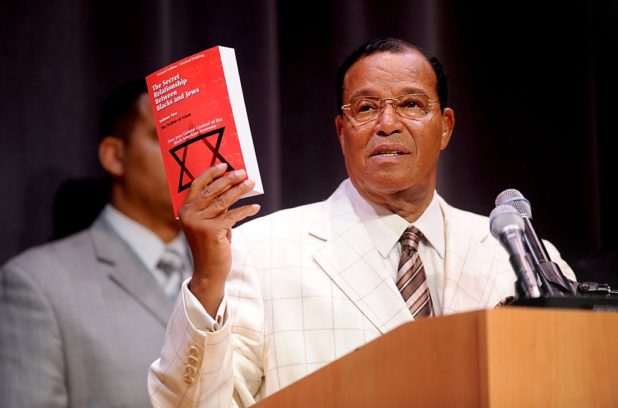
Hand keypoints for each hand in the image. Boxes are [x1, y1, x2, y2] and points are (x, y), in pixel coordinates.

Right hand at [179, 163, 259, 314]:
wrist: (209, 270)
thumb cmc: (211, 244)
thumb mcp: (210, 221)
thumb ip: (215, 206)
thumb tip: (232, 185)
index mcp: (184, 209)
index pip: (197, 185)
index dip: (211, 173)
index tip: (225, 165)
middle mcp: (189, 214)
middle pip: (211, 190)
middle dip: (229, 179)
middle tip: (243, 173)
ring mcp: (198, 223)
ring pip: (223, 201)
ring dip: (240, 190)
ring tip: (251, 183)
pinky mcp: (211, 231)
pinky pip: (233, 215)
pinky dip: (246, 210)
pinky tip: (255, 207)